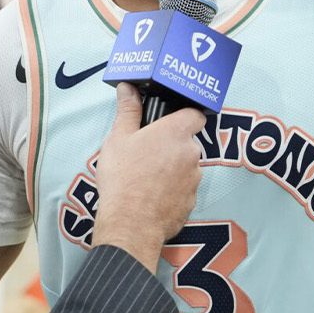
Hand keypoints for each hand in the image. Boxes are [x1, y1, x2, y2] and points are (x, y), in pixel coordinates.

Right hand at [88, 84, 205, 270]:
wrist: (130, 223)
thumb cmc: (123, 178)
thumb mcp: (118, 138)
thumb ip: (128, 110)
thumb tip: (128, 88)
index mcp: (175, 132)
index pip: (195, 114)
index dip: (184, 116)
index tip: (169, 121)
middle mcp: (191, 153)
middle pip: (187, 142)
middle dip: (171, 146)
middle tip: (147, 152)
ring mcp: (194, 179)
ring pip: (186, 167)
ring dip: (172, 169)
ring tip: (145, 177)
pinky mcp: (191, 202)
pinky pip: (183, 190)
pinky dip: (171, 191)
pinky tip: (151, 196)